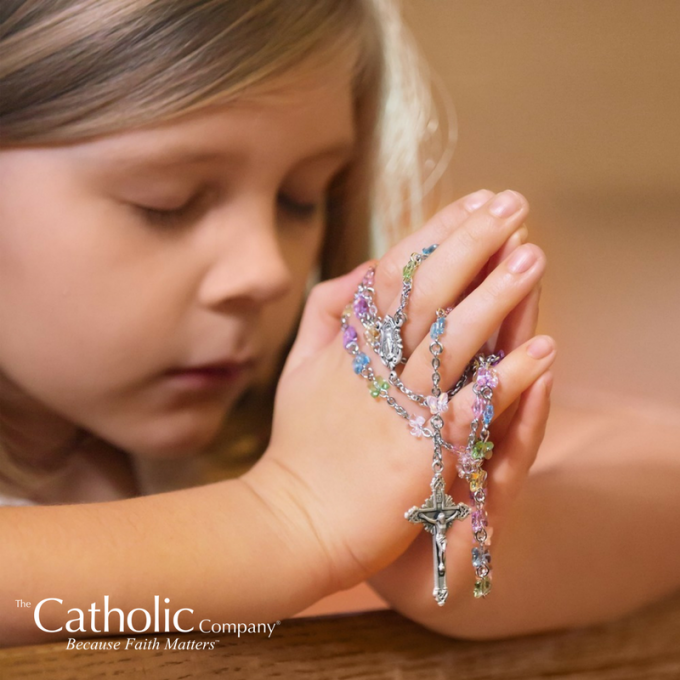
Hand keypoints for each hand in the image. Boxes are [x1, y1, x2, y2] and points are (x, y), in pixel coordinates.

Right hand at [242, 189, 555, 603]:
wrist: (297, 521)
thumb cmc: (302, 447)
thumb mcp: (299, 369)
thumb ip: (327, 314)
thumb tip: (363, 270)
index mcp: (349, 345)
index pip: (396, 273)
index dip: (437, 233)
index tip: (476, 201)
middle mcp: (376, 367)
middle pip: (427, 293)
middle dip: (470, 244)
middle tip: (512, 204)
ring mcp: (400, 408)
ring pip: (452, 340)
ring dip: (495, 296)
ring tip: (533, 255)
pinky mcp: (422, 453)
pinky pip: (470, 409)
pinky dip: (507, 379)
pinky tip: (543, 350)